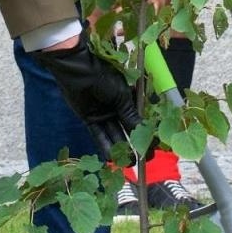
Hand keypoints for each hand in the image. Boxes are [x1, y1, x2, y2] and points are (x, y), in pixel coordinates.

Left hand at [30, 29, 139, 160]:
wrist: (80, 69)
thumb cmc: (104, 77)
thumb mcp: (122, 97)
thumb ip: (131, 117)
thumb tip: (144, 132)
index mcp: (127, 100)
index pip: (138, 122)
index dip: (144, 136)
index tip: (151, 151)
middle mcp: (116, 108)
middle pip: (126, 131)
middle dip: (133, 146)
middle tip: (141, 162)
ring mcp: (103, 114)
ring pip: (113, 135)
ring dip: (120, 149)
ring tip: (128, 163)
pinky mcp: (90, 119)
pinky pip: (98, 135)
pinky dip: (104, 146)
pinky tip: (111, 158)